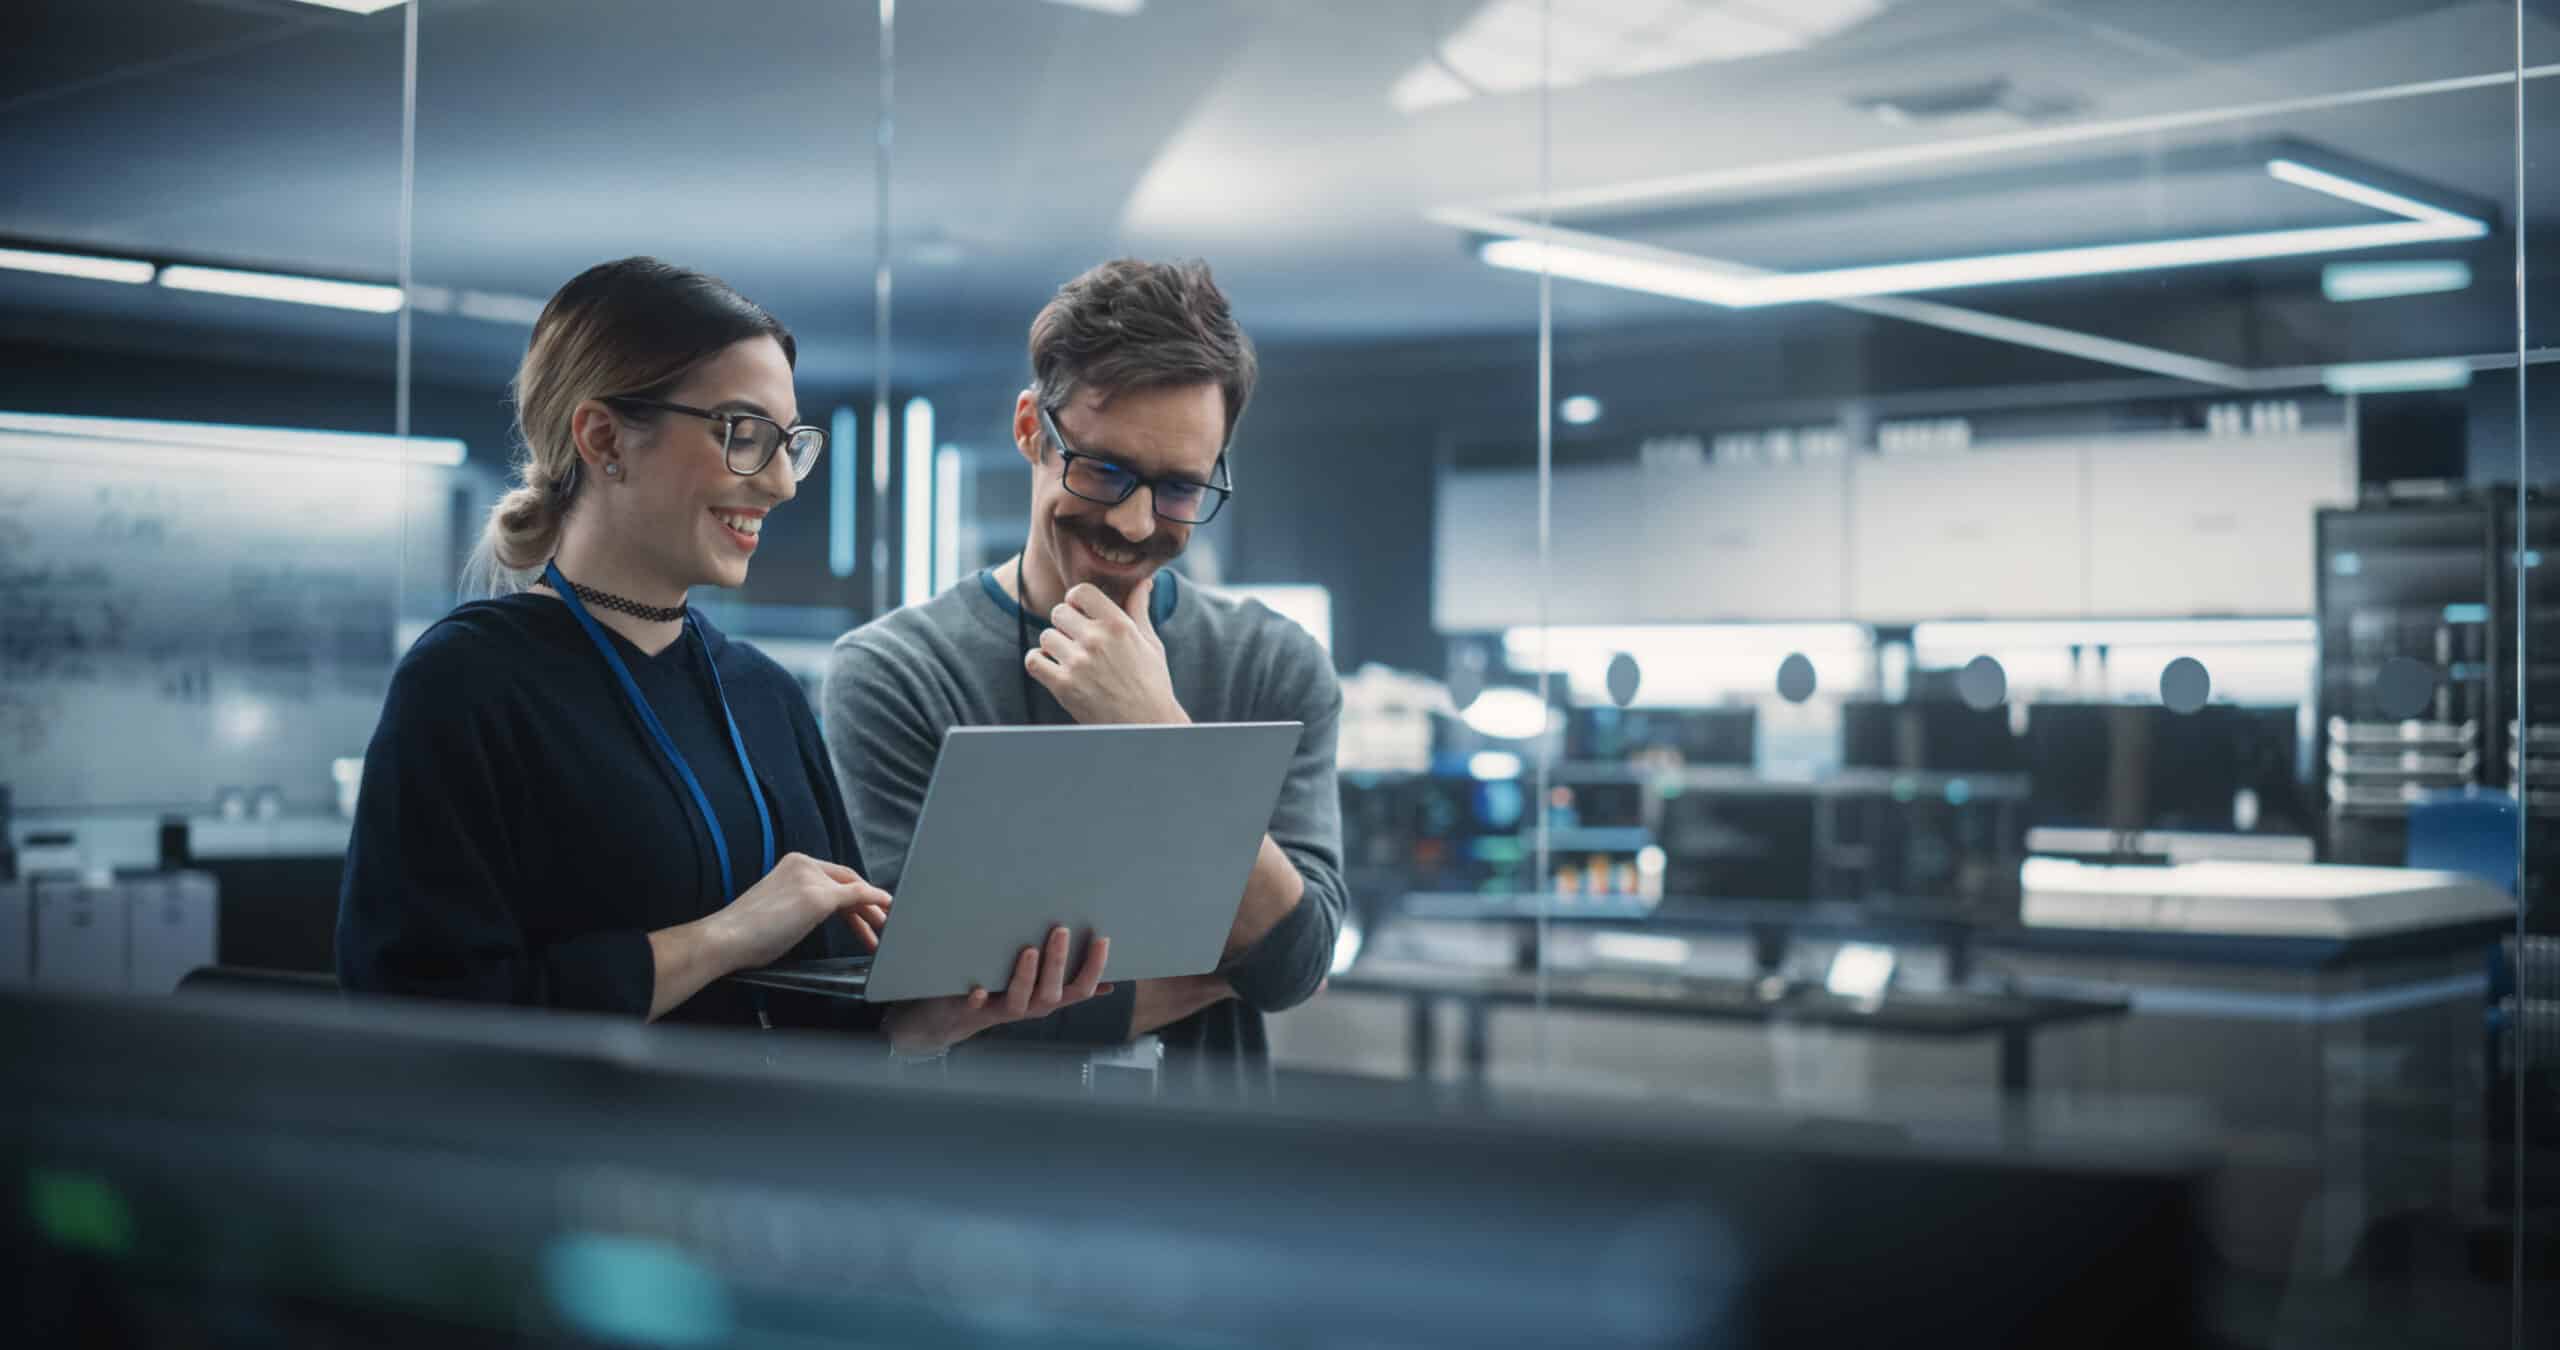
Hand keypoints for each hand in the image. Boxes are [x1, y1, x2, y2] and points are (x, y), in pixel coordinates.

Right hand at [703, 852, 892, 972]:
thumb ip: (801, 904)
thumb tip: (816, 917)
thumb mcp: (779, 909)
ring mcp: (812, 878)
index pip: (832, 877)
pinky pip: (858, 896)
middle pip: (847, 881)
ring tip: (881, 932)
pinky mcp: (819, 897)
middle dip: (867, 904)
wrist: (725, 938)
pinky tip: (886, 910)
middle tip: (880, 923)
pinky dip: (876, 902)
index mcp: (793, 864)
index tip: (861, 914)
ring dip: (872, 911)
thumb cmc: (745, 933)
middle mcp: (804, 864)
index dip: (852, 896)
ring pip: (855, 890)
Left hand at [880, 926, 1113, 1055]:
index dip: (1095, 968)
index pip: (1080, 989)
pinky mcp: (973, 1012)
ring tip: (1028, 950)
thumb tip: (1108, 986)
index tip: (1102, 939)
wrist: (952, 1020)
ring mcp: (1002, 1011)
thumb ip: (1066, 984)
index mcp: (1048, 999)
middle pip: (1052, 993)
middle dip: (1058, 961)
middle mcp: (1030, 1008)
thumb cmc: (1000, 996)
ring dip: (1026, 976)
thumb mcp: (1037, 990)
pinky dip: (979, 999)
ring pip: (1020, 1000)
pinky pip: (977, 1009)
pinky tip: (980, 989)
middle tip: (1060, 930)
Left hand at [1024, 576, 1187, 725]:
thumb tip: (1145, 581)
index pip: (1080, 592)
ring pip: (1046, 636)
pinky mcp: (1063, 686)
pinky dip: (1040, 663)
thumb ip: (1139, 608)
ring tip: (1071, 660)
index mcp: (1119, 625)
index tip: (1081, 614)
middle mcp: (1097, 640)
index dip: (1076, 601)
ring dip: (1054, 646)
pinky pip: (1034, 660)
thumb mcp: (1150, 642)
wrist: (1146, 726)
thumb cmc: (1151, 683)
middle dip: (1066, 624)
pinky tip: (1055, 669)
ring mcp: (1078, 663)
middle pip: (1059, 613)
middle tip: (1077, 641)